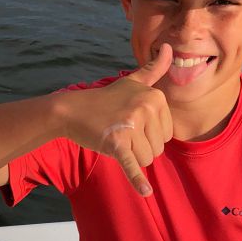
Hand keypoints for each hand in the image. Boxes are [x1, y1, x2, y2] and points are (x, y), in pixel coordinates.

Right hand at [61, 43, 172, 195]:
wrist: (72, 110)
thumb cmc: (105, 99)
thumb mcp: (132, 82)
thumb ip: (153, 69)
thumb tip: (169, 48)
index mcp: (155, 97)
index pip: (167, 133)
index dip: (150, 136)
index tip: (132, 126)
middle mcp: (146, 109)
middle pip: (158, 148)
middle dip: (141, 148)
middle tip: (121, 134)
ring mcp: (130, 126)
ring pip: (146, 159)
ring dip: (132, 157)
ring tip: (116, 141)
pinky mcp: (116, 144)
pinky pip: (132, 165)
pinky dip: (137, 180)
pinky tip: (145, 192)